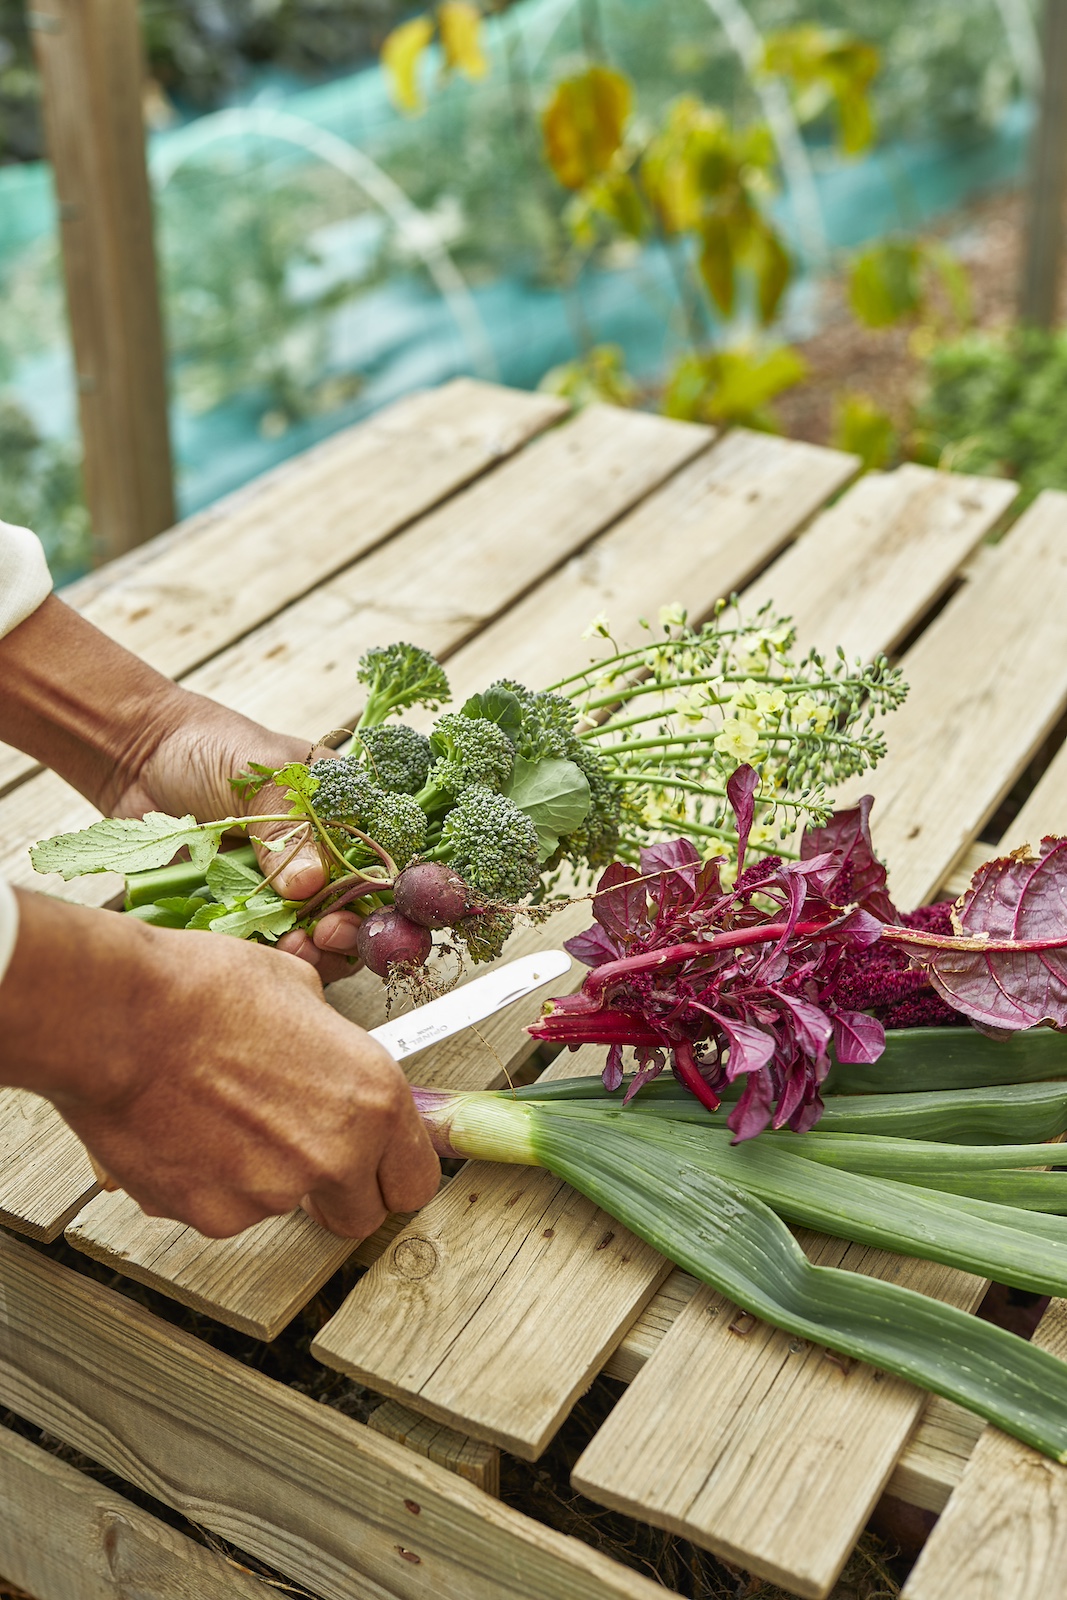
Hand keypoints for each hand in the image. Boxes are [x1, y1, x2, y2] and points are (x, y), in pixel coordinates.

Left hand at [0, 595, 359, 978]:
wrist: (135, 756)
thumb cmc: (208, 748)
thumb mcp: (257, 776)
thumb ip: (287, 828)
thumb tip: (309, 885)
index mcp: (343, 816)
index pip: (381, 866)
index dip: (378, 899)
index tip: (350, 914)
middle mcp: (320, 856)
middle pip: (355, 914)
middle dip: (344, 936)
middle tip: (318, 938)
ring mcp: (282, 888)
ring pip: (314, 940)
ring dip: (307, 954)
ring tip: (286, 949)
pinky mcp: (242, 911)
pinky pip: (263, 946)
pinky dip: (263, 957)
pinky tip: (252, 952)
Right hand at [2, 891, 440, 1237]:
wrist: (120, 1017)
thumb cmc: (201, 992)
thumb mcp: (299, 990)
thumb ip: (331, 1046)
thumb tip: (326, 1057)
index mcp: (373, 1099)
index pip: (414, 1182)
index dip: (391, 1175)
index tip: (375, 1169)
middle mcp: (335, 1155)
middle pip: (357, 1217)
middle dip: (334, 1195)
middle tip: (296, 1150)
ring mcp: (273, 1193)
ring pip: (280, 1207)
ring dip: (260, 1177)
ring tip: (220, 1115)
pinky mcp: (212, 1215)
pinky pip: (223, 1209)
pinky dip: (208, 1183)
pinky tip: (188, 1132)